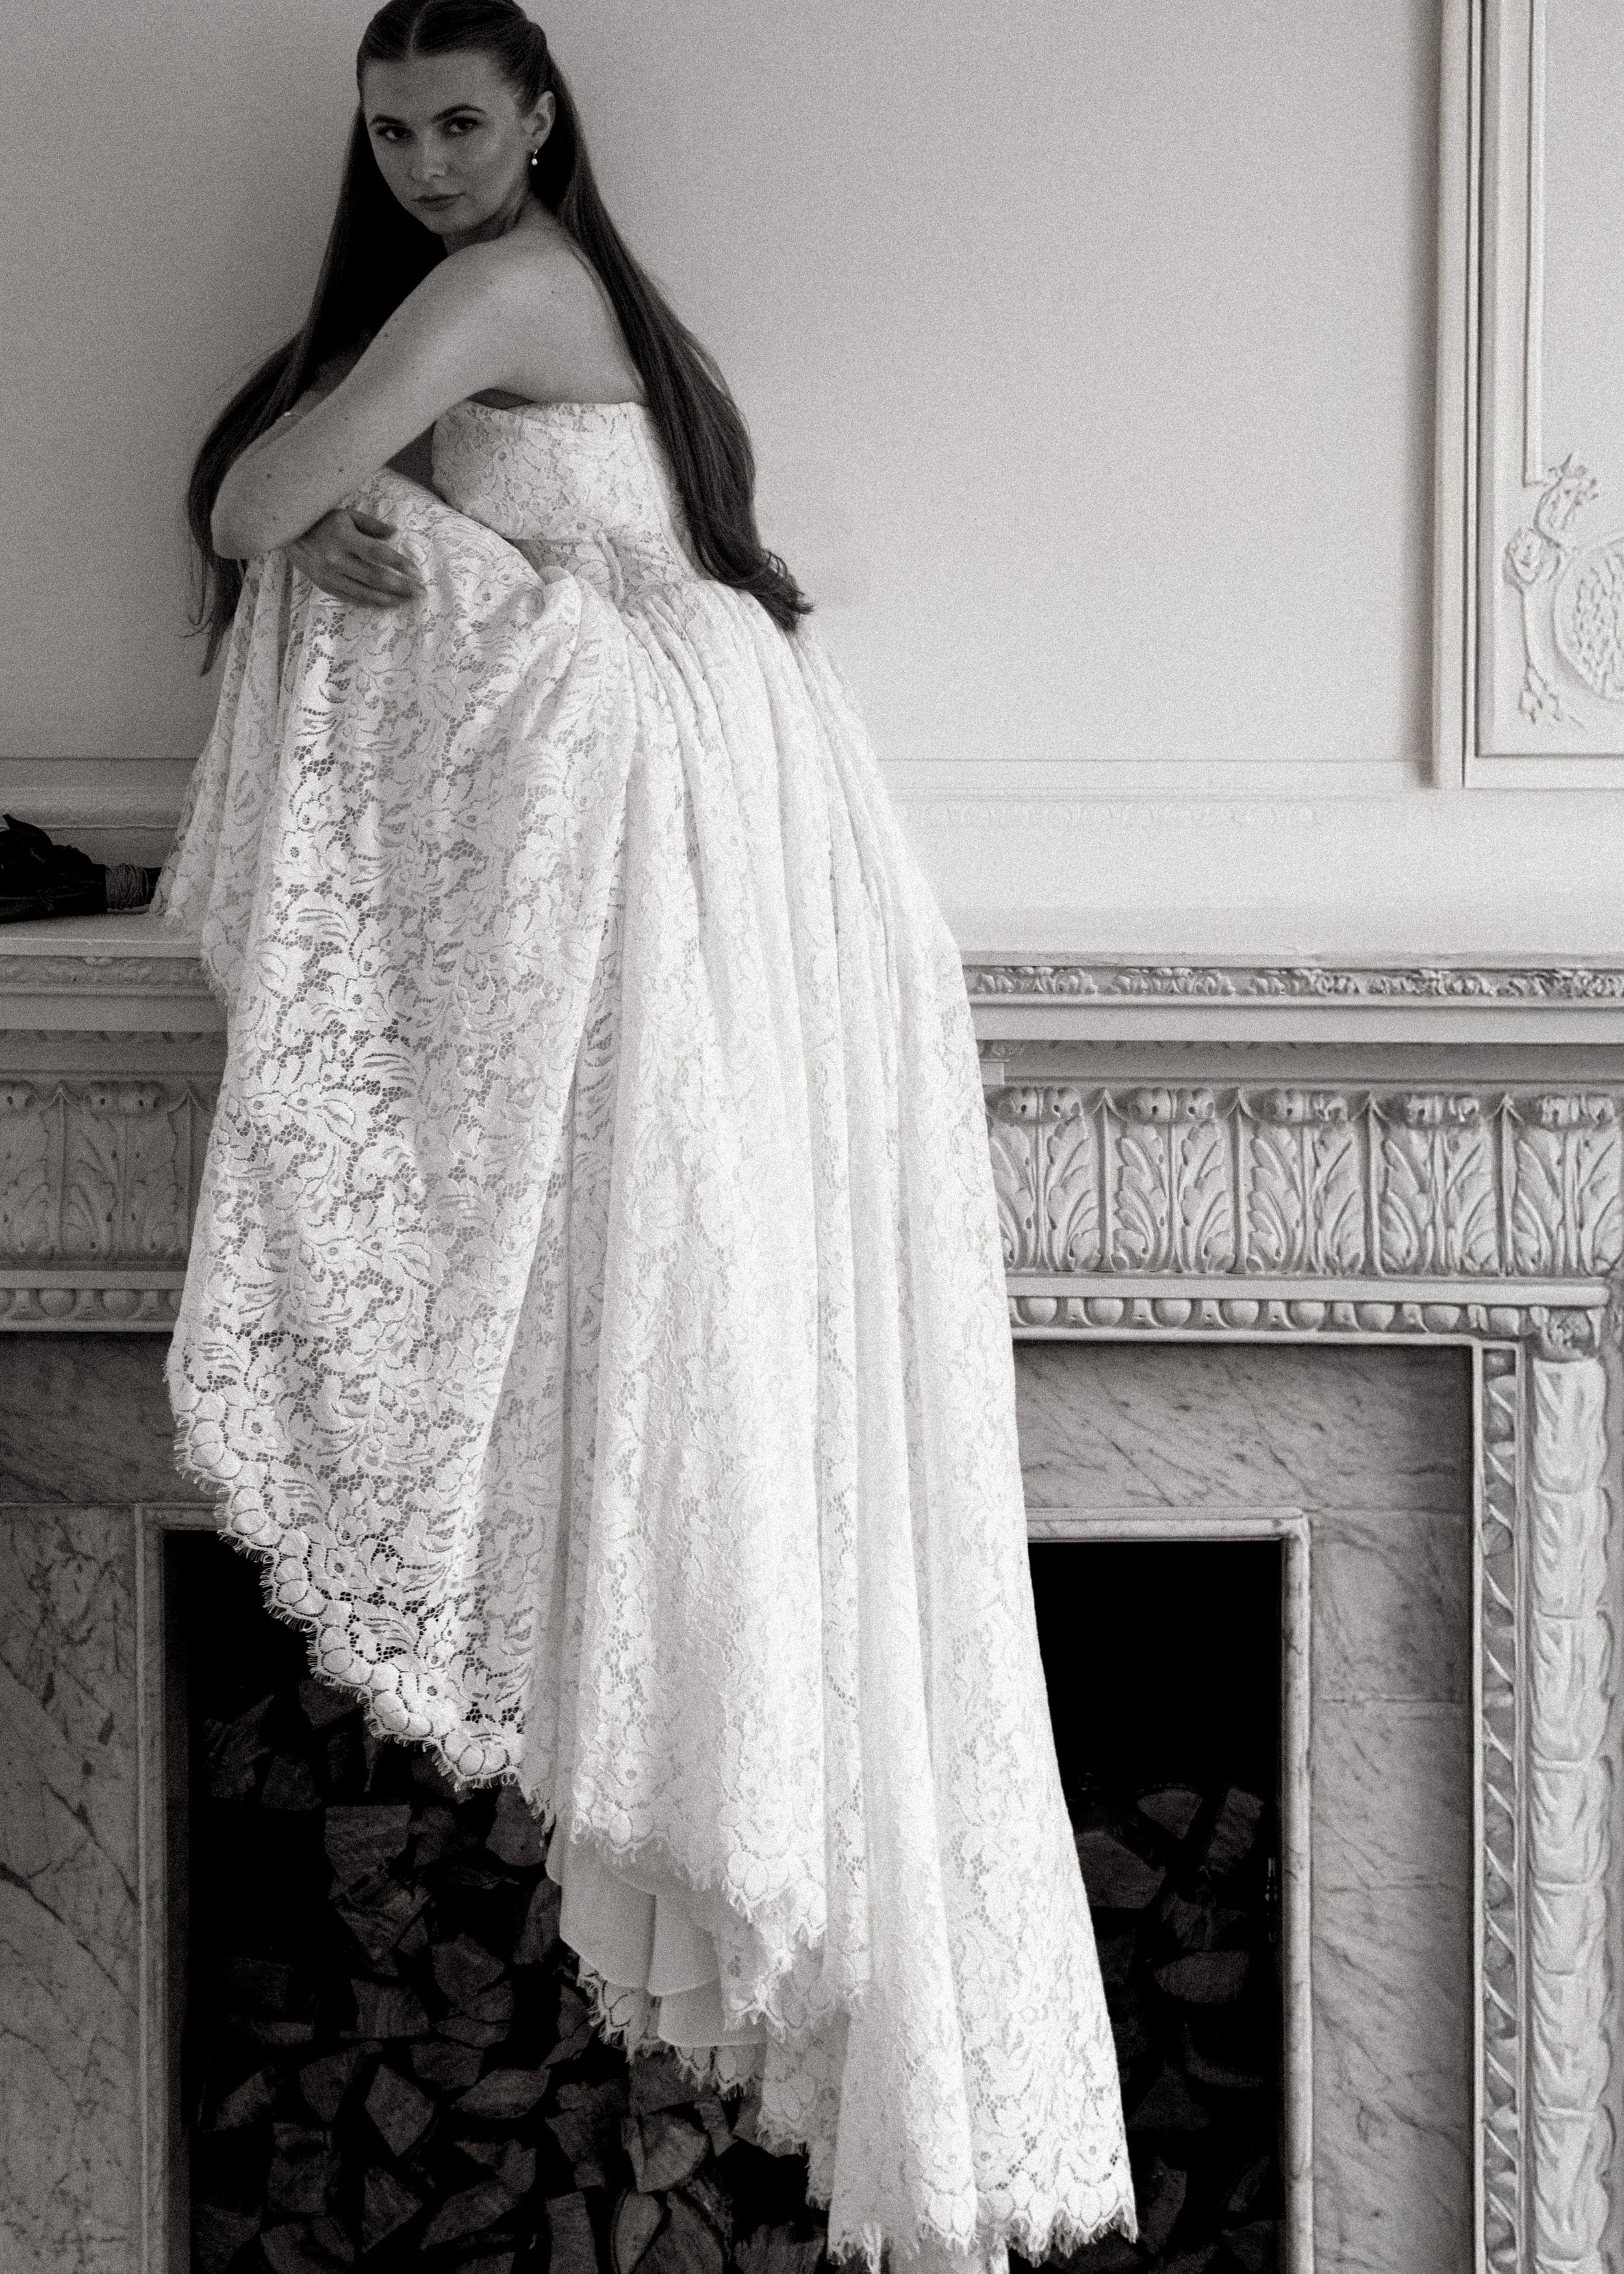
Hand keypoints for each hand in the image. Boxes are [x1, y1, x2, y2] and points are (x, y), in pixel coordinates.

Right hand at [286, 508, 425, 608]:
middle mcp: (336, 559)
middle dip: (400, 587)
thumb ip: (372, 525)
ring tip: (409, 601)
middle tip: (420, 593)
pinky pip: (353, 599)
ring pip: (365, 594)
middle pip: (374, 578)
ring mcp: (330, 576)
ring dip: (390, 600)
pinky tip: (388, 605)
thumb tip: (396, 533)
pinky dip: (372, 604)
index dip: (398, 564)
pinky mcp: (326, 587)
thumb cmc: (324, 522)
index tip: (416, 573)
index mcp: (344, 538)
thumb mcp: (348, 516)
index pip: (377, 554)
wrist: (289, 534)